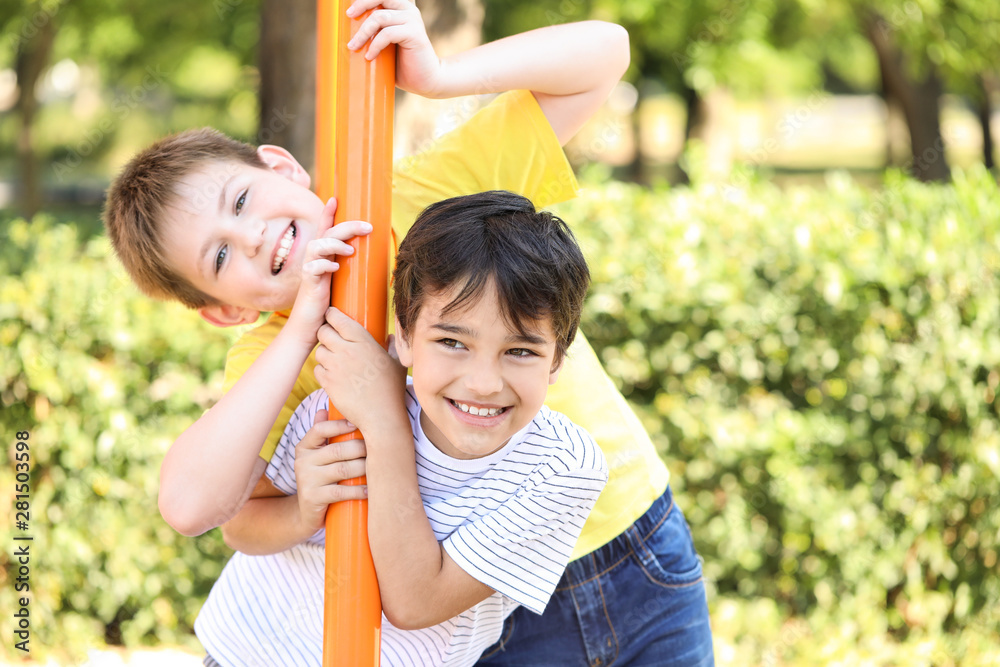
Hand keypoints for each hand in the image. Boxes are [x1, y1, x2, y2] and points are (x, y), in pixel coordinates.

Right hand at [287, 198, 371, 344]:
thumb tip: (370, 262)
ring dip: (335, 244)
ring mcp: (310, 271)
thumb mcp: (340, 283)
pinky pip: (312, 268)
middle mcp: (314, 260)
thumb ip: (348, 270)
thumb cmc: (326, 305)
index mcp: (322, 257)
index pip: (324, 230)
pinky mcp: (308, 285)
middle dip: (347, 226)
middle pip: (327, 233)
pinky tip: (336, 267)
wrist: (310, 327)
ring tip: (351, 250)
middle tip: (368, 227)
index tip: (336, 198)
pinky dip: (324, 265)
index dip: (328, 214)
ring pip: (317, 246)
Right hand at [294, 409, 367, 534]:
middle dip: (361, 449)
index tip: (359, 425)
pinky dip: (358, 490)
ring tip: (378, 468)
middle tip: (380, 449)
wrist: (306, 514)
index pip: (320, 430)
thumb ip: (322, 434)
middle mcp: (302, 462)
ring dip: (364, 469)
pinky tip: (370, 490)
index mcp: (304, 447)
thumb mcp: (318, 456)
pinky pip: (340, 491)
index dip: (340, 425)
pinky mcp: (313, 498)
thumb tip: (325, 408)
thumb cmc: (320, 479)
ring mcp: (306, 481)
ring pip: (342, 470)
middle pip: (337, 450)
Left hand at [315, 308, 406, 429]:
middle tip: (332, 340)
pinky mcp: (328, 382)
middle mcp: (347, 350)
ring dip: (325, 354)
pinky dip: (323, 371)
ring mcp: (335, 367)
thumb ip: (392, 347)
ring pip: (319, 351)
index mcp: (364, 341)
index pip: (337, 318)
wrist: (381, 417)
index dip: (331, 315)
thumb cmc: (392, 390)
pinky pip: (317, 369)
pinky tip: (335, 376)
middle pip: (323, 332)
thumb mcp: (397, 364)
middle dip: (325, 334)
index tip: (332, 317)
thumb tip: (390, 337)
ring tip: (336, 361)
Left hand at [346, 0, 442, 96]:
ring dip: (363, 32)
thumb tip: (348, 29)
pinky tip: (369, 57)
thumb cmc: (403, 64)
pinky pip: (387, 34)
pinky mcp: (415, 33)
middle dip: (362, 4)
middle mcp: (408, 10)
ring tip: (353, 46)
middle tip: (349, 16)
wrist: (425, 80)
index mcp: (401, 9)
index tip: (349, 11)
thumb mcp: (385, 43)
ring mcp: (412, 20)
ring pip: (380, 17)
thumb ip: (375, 32)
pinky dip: (375, 45)